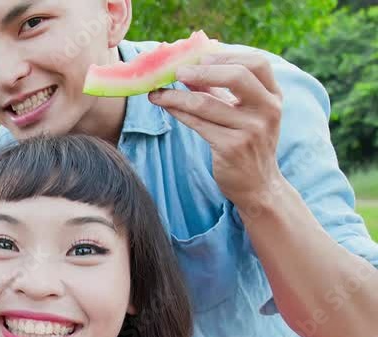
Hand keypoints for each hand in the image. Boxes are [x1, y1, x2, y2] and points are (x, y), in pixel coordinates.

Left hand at [149, 52, 284, 207]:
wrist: (258, 185)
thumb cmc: (248, 143)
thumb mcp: (245, 113)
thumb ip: (224, 90)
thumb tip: (191, 67)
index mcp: (273, 96)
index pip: (256, 63)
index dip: (226, 56)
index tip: (200, 56)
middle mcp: (267, 110)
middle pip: (237, 76)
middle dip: (203, 70)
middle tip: (177, 71)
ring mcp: (251, 129)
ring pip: (207, 103)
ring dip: (177, 95)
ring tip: (157, 92)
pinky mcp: (232, 147)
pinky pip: (198, 123)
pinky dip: (178, 112)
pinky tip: (166, 106)